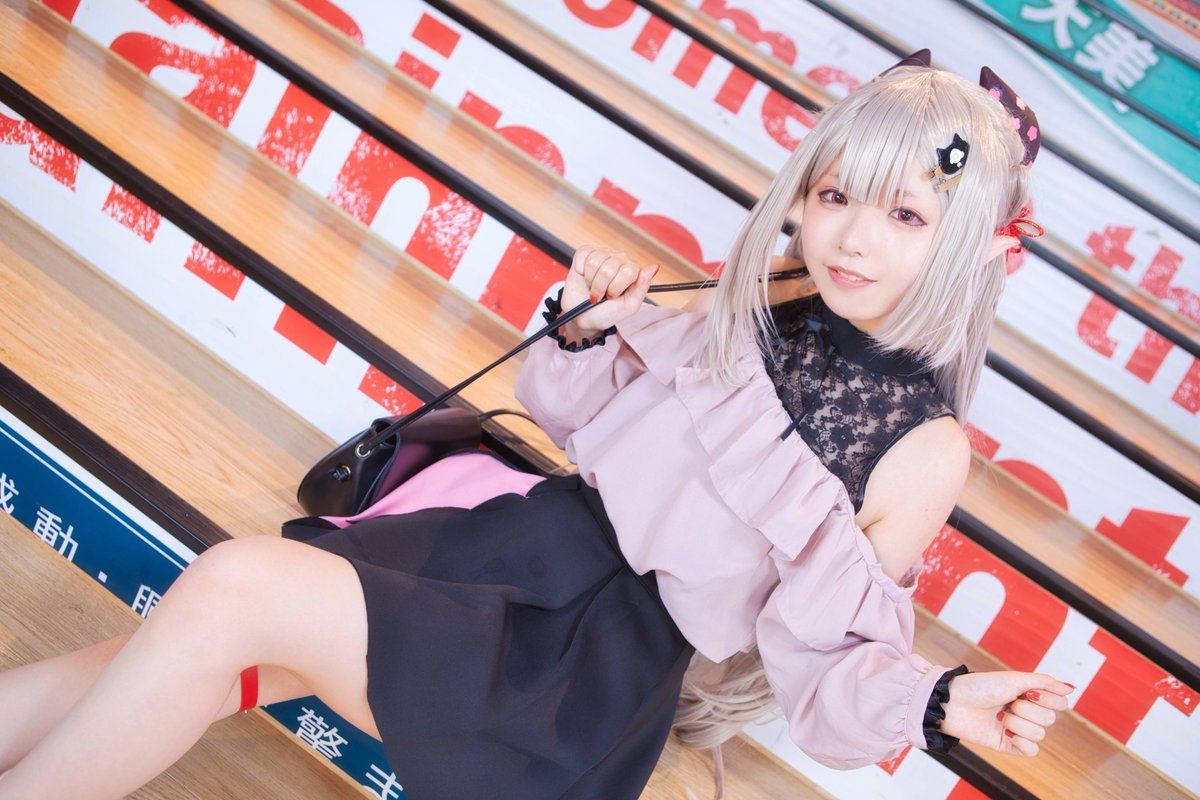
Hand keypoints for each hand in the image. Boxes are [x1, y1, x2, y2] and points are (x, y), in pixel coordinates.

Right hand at [560, 245, 658, 339]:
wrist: (583, 316)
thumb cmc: (608, 312)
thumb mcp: (628, 306)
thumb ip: (642, 287)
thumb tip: (654, 267)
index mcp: (633, 271)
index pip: (628, 272)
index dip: (616, 288)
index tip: (612, 297)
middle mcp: (620, 259)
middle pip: (608, 269)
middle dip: (600, 287)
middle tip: (601, 295)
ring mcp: (603, 253)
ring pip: (594, 262)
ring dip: (590, 280)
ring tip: (592, 287)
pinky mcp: (586, 252)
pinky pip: (583, 255)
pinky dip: (580, 270)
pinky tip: (585, 276)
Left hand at [939, 670, 1073, 756]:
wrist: (953, 703)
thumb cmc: (980, 686)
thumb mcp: (1014, 679)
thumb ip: (1045, 682)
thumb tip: (1072, 687)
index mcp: (1030, 694)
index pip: (1060, 703)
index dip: (1048, 698)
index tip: (1028, 691)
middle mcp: (1027, 712)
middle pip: (1050, 719)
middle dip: (1027, 709)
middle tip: (1006, 702)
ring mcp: (1019, 730)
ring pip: (1040, 734)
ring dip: (1018, 722)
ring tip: (999, 715)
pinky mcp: (1010, 745)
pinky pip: (1032, 751)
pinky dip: (1020, 740)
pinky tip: (1005, 731)